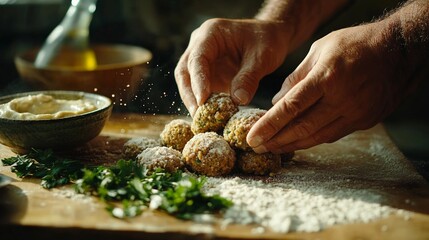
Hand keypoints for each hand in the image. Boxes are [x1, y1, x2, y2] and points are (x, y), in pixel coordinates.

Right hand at [174, 18, 291, 115]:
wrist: (269, 36)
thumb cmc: (266, 40)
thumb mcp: (262, 57)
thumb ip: (249, 77)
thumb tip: (238, 100)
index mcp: (210, 34)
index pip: (198, 58)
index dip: (198, 80)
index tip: (203, 100)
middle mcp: (199, 46)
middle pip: (185, 72)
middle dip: (190, 95)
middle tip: (198, 116)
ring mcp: (201, 61)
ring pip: (188, 83)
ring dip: (194, 102)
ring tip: (203, 121)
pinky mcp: (207, 74)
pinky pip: (200, 90)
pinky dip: (204, 104)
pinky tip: (210, 119)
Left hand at [247, 23, 406, 152]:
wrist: (400, 50)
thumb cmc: (356, 44)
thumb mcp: (321, 49)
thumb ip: (297, 76)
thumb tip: (278, 100)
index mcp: (327, 77)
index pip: (291, 107)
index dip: (269, 125)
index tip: (252, 137)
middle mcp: (341, 99)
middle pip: (302, 128)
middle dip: (276, 140)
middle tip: (257, 147)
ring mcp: (355, 113)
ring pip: (317, 137)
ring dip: (292, 145)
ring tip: (273, 148)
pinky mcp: (365, 121)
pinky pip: (333, 135)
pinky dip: (313, 139)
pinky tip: (298, 141)